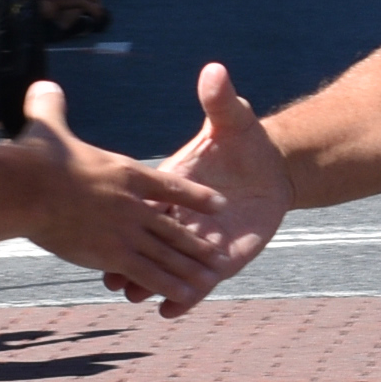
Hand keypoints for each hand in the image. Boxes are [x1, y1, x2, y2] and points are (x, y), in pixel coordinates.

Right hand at [2, 82, 224, 310]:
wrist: (24, 189)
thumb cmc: (34, 158)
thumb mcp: (47, 124)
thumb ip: (51, 106)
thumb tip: (43, 84)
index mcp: (127, 172)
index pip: (171, 185)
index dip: (195, 196)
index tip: (217, 203)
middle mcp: (134, 203)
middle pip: (175, 225)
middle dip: (197, 241)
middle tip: (217, 253)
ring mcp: (126, 230)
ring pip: (168, 253)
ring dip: (191, 267)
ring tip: (209, 278)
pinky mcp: (112, 254)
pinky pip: (149, 274)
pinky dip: (169, 286)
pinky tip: (186, 296)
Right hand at [103, 60, 285, 316]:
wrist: (273, 168)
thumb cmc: (243, 141)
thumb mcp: (230, 118)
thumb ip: (219, 98)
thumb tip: (215, 69)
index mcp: (169, 185)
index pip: (148, 200)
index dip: (129, 213)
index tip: (107, 224)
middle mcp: (177, 217)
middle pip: (152, 239)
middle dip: (133, 258)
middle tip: (110, 275)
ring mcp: (195, 241)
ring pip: (169, 265)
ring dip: (153, 283)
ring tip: (135, 298)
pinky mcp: (218, 260)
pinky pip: (198, 280)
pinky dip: (184, 296)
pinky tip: (171, 312)